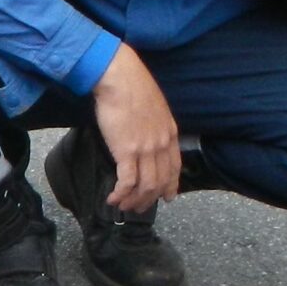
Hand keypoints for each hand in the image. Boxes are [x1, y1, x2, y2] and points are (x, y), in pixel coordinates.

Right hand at [91, 45, 179, 212]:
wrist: (119, 77)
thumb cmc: (131, 86)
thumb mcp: (153, 106)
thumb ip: (154, 124)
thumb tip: (145, 134)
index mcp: (170, 133)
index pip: (174, 167)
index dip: (170, 186)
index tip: (166, 197)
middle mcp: (161, 144)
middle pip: (160, 181)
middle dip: (148, 200)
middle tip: (137, 208)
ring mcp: (146, 149)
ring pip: (145, 186)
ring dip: (133, 200)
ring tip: (122, 206)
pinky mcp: (127, 151)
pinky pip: (127, 181)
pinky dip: (121, 194)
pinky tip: (112, 198)